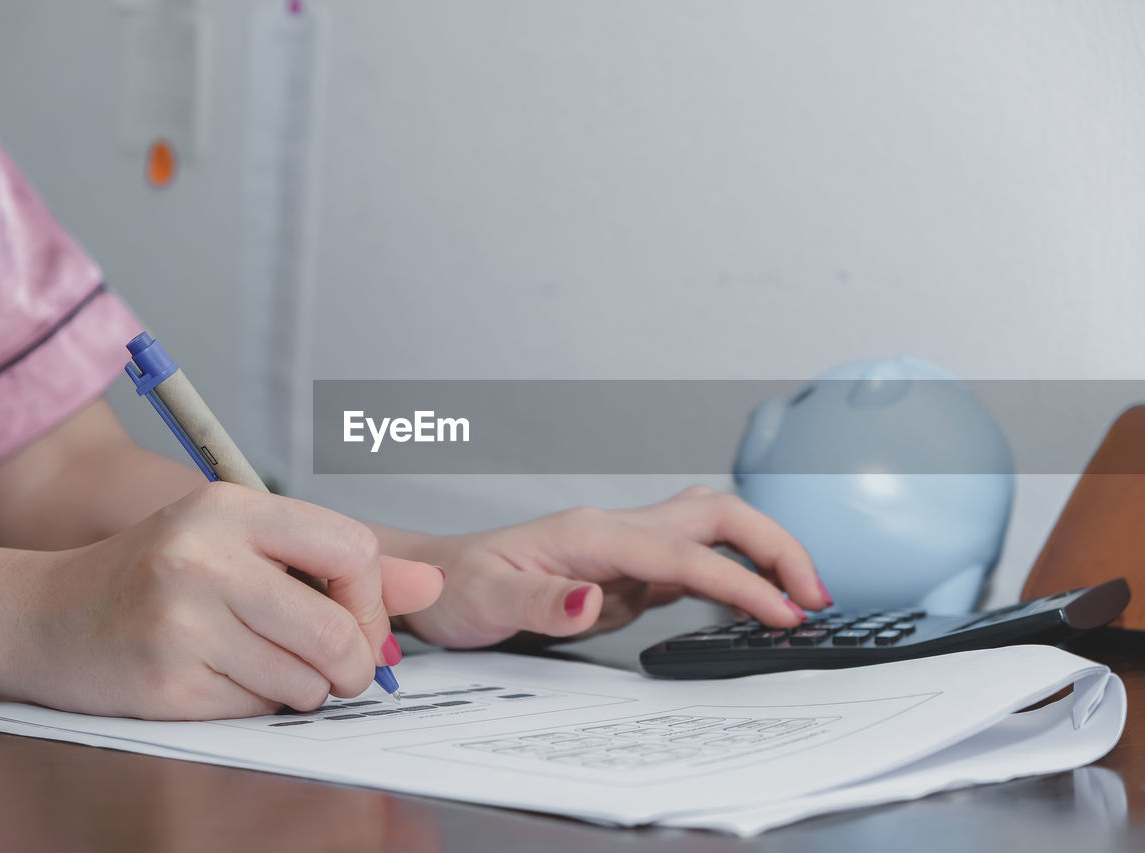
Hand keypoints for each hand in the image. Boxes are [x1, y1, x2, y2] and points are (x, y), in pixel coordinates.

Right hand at [0, 483, 442, 718]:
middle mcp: (205, 557)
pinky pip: (256, 710)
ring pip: (304, 680)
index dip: (371, 599)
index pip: (352, 551)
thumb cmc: (151, 574)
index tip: (357, 620)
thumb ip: (335, 562)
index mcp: (230, 507)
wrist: (41, 614)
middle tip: (339, 670)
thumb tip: (430, 584)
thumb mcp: (238, 542)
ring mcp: (182, 621)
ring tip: (265, 665)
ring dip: (302, 688)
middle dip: (352, 664)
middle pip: (337, 631)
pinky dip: (255, 705)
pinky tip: (219, 679)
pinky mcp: (165, 682)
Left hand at [393, 486, 826, 647]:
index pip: (684, 552)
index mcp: (591, 533)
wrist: (435, 579)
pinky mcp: (624, 571)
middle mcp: (616, 531)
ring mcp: (624, 548)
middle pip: (718, 515)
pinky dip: (732, 577)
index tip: (783, 613)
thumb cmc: (456, 585)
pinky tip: (749, 604)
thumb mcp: (486, 600)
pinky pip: (692, 565)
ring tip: (800, 599)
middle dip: (776, 546)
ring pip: (712, 532)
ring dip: (761, 555)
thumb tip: (596, 601)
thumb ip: (543, 601)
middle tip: (816, 597)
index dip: (741, 581)